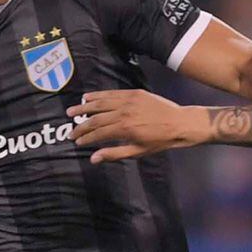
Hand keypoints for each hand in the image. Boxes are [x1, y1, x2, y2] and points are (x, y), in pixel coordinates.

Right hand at [68, 90, 200, 162]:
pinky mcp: (134, 93)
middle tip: (71, 131)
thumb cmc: (160, 141)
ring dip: (84, 107)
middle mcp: (124, 113)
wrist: (180, 123)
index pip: (98, 133)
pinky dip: (99, 95)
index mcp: (125, 129)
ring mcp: (129, 101)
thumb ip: (114, 154)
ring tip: (72, 111)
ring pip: (101, 103)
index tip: (77, 141)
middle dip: (82, 125)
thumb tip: (93, 159)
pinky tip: (88, 98)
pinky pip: (112, 93)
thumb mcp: (138, 152)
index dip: (86, 138)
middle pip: (96, 118)